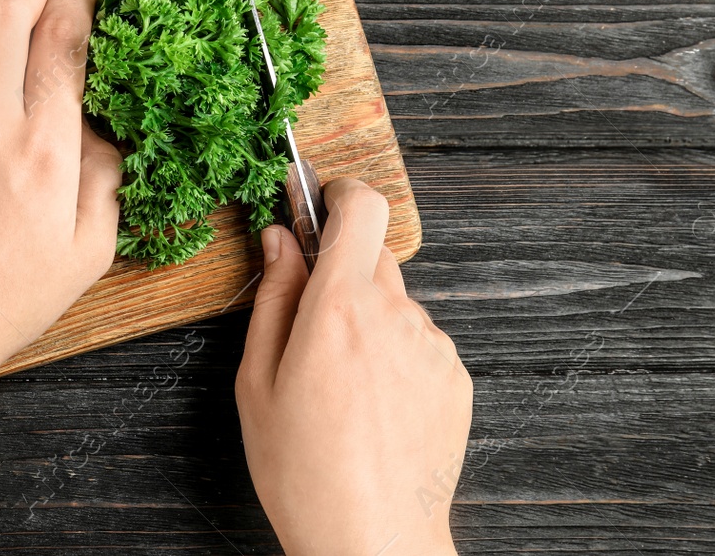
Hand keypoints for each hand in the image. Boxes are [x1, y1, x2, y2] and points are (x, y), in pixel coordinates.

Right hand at [236, 179, 472, 555]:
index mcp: (339, 307)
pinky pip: (420, 343)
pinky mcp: (456, 378)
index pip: (360, 207)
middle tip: (312, 327)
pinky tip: (373, 408)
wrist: (373, 541)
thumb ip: (273, 297)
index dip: (339, 194)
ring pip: (396, 304)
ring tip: (342, 388)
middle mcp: (395, 316)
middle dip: (341, 274)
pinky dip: (396, 358)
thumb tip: (280, 239)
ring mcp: (433, 346)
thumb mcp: (258, 380)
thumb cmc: (304, 471)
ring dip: (369, 322)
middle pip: (373, 256)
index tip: (320, 202)